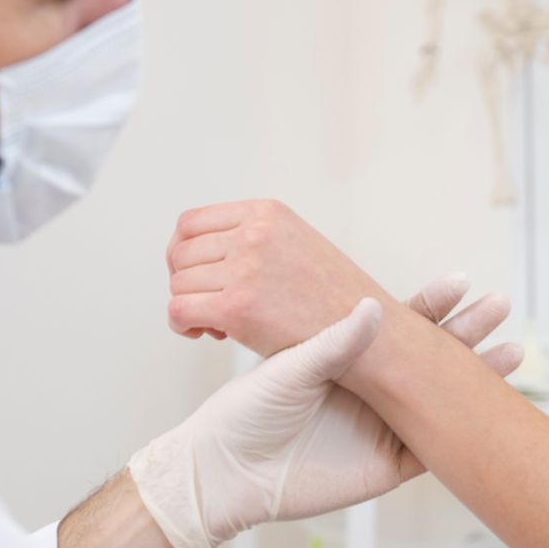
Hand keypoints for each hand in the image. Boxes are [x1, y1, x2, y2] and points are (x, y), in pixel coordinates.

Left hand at [129, 277, 519, 547]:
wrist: (229, 474)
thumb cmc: (246, 414)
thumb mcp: (290, 368)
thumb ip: (334, 342)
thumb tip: (373, 305)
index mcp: (348, 356)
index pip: (401, 324)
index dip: (433, 304)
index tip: (461, 281)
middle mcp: (373, 389)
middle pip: (432, 356)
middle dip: (468, 331)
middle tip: (500, 305)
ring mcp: (386, 425)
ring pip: (443, 398)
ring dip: (478, 376)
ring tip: (515, 351)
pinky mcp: (392, 464)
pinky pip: (438, 446)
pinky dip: (466, 430)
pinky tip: (494, 409)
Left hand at [164, 200, 386, 357]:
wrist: (370, 334)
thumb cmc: (334, 298)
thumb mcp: (296, 243)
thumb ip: (255, 237)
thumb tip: (204, 250)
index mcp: (265, 213)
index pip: (190, 223)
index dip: (183, 254)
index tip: (198, 277)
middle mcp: (252, 233)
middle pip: (180, 254)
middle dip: (187, 282)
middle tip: (211, 305)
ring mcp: (244, 268)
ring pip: (178, 284)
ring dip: (191, 306)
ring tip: (220, 323)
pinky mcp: (237, 307)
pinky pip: (179, 310)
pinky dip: (182, 324)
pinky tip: (208, 333)